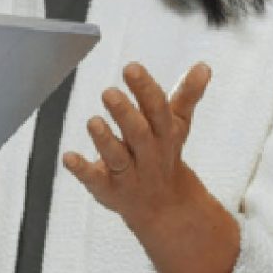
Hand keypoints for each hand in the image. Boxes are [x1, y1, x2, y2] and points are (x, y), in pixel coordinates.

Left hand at [63, 61, 211, 228]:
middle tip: (108, 92)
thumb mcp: (177, 124)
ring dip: (105, 141)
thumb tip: (204, 66)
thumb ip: (187, 95)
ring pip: (118, 158)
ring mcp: (130, 175)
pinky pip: (96, 180)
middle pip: (139, 134)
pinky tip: (68, 158)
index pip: (158, 109)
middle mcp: (149, 155)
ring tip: (92, 122)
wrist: (165, 207)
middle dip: (125, 114)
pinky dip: (82, 170)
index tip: (131, 68)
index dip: (145, 89)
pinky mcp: (110, 190)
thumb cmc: (164, 153)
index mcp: (165, 134)